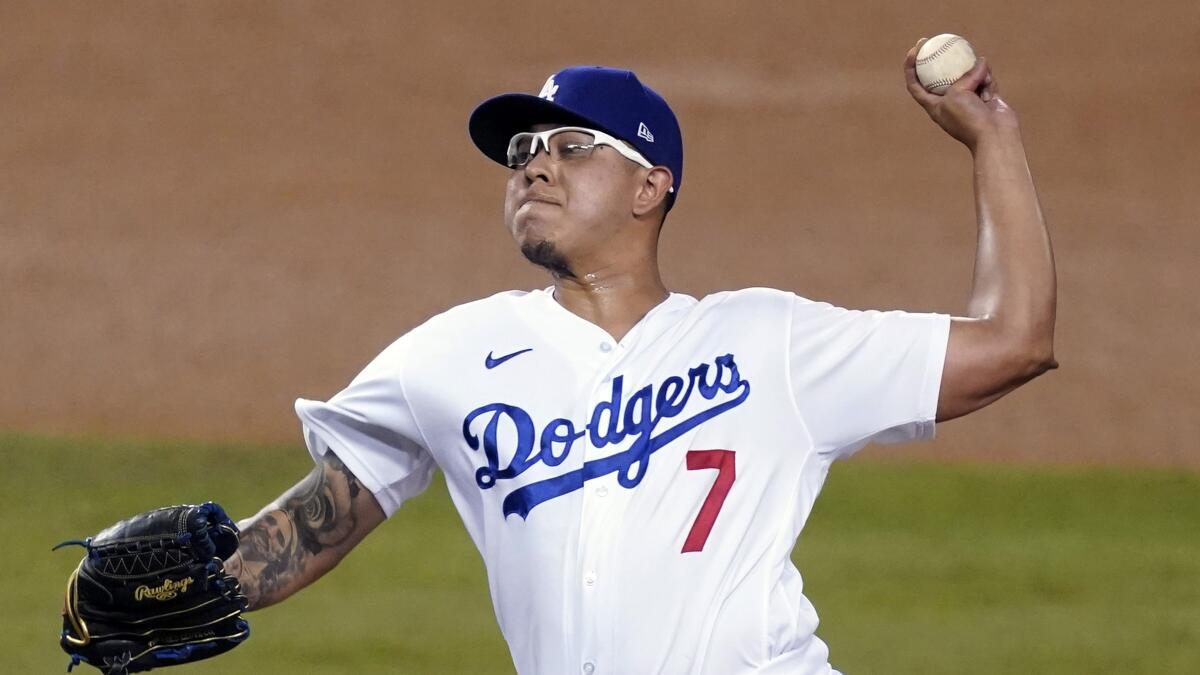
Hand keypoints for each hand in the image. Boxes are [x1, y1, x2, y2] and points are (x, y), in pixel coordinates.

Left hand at [904, 39, 1018, 151]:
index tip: (914, 51)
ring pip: (969, 75)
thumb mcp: (957, 94)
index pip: (915, 86)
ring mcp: (969, 100)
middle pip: (943, 77)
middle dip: (944, 61)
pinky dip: (988, 80)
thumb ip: (964, 77)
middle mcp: (950, 103)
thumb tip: (980, 63)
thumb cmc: (969, 120)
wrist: (995, 136)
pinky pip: (985, 79)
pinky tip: (990, 83)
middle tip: (942, 42)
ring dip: (976, 74)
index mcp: (934, 106)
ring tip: (981, 79)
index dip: (910, 68)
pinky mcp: (986, 98)